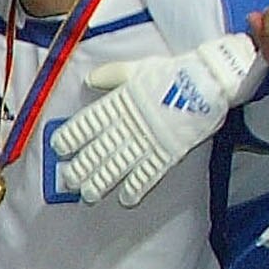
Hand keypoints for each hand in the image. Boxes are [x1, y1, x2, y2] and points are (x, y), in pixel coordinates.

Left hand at [53, 32, 264, 207]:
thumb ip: (112, 75)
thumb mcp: (138, 69)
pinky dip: (136, 188)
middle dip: (81, 168)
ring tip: (89, 195)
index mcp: (120, 103)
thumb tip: (90, 79)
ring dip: (101, 183)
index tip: (59, 148)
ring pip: (118, 166)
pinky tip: (125, 199)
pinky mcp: (169, 151)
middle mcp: (129, 124)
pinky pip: (149, 174)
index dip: (71, 138)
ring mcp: (149, 140)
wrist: (209, 80)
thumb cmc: (173, 72)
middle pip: (98, 150)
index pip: (87, 124)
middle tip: (69, 180)